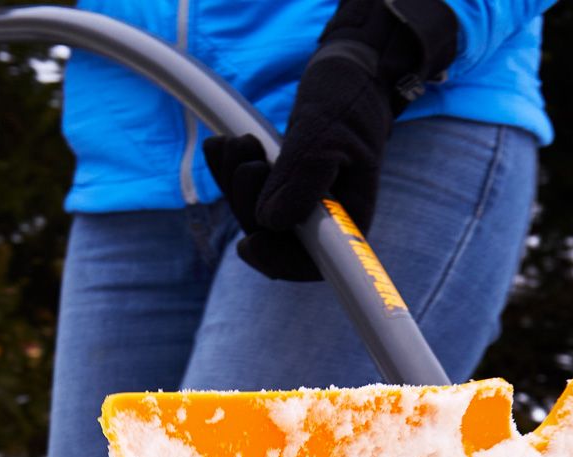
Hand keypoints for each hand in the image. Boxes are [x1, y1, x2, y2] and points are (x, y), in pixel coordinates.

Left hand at [205, 0, 459, 281]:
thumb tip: (272, 222)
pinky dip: (227, 170)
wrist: (350, 74)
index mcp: (348, 218)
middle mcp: (324, 220)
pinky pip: (244, 193)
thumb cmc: (348, 100)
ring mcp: (300, 205)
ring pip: (252, 216)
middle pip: (272, 238)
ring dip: (233, 181)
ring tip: (237, 142)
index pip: (314, 264)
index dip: (279, 262)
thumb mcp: (327, 131)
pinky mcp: (280, 186)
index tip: (248, 245)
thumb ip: (304, 175)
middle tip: (247, 151)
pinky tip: (222, 144)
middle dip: (247, 200)